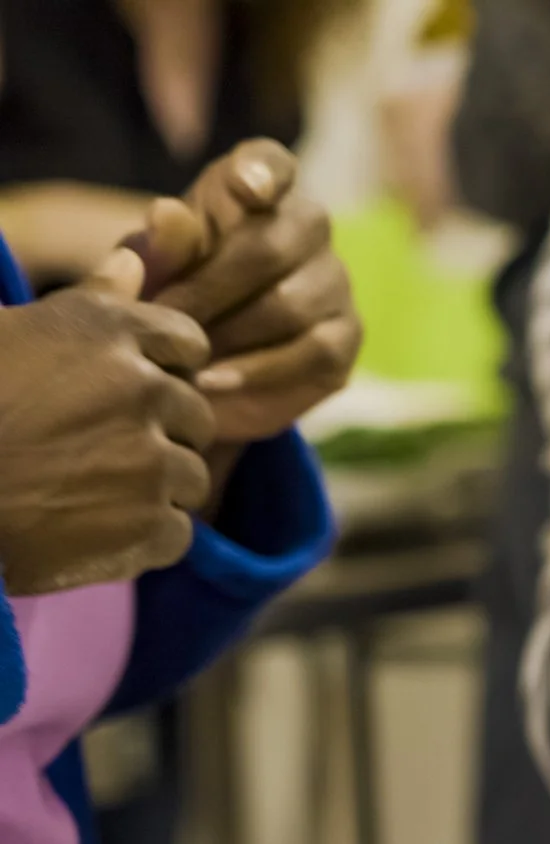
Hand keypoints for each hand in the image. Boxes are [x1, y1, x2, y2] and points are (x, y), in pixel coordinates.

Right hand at [0, 249, 214, 597]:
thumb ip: (89, 301)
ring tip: (83, 492)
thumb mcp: (12, 334)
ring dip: (151, 489)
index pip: (187, 342)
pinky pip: (175, 533)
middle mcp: (139, 387)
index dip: (164, 369)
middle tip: (94, 450)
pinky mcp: (149, 525)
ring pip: (190, 476)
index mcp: (105, 330)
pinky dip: (140, 540)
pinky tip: (87, 533)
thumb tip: (135, 261)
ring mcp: (150, 460)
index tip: (127, 392)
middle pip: (195, 414)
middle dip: (159, 432)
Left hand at [131, 140, 360, 442]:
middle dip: (208, 288)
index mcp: (256, 189)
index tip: (246, 188)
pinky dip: (257, 369)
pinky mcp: (346, 337)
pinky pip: (313, 352)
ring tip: (182, 354)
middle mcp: (307, 226)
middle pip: (273, 247)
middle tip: (160, 317)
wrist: (197, 365)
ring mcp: (335, 282)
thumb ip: (158, 244)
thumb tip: (168, 212)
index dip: (262, 171)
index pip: (271, 163)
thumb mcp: (150, 270)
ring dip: (229, 333)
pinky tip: (213, 380)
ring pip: (292, 304)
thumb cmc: (171, 296)